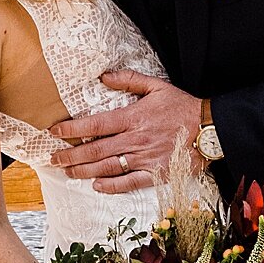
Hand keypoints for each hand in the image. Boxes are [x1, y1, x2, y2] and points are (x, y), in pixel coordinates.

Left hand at [53, 71, 201, 191]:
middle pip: (96, 150)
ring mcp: (144, 158)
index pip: (95, 125)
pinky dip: (111, 186)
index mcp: (133, 118)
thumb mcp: (157, 86)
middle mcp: (135, 140)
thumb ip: (129, 79)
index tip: (55, 131)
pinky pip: (129, 183)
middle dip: (71, 155)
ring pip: (108, 167)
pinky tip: (96, 186)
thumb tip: (103, 76)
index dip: (72, 129)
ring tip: (67, 172)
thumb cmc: (183, 107)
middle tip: (53, 158)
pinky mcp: (155, 173)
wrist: (210, 129)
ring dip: (84, 171)